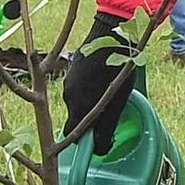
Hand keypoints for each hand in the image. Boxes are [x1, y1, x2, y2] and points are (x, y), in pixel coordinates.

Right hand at [62, 13, 136, 155]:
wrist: (108, 35)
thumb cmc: (116, 72)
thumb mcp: (116, 105)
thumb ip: (105, 128)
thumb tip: (98, 149)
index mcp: (78, 108)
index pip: (73, 137)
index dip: (86, 143)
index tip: (98, 142)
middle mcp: (68, 97)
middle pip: (76, 121)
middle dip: (90, 124)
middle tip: (108, 118)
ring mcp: (67, 83)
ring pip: (78, 105)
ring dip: (91, 107)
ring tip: (108, 97)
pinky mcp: (71, 72)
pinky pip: (78, 90)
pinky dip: (88, 93)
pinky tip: (102, 84)